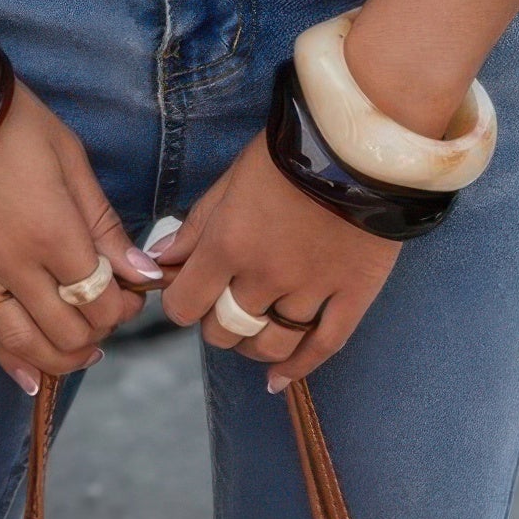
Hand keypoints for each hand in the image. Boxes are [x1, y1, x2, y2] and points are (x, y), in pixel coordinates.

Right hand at [0, 79, 164, 393]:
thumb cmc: (8, 121)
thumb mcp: (68, 156)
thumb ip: (103, 221)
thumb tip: (142, 272)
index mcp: (53, 231)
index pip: (100, 296)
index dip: (123, 305)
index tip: (132, 294)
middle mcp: (14, 264)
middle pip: (66, 327)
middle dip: (98, 332)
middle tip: (110, 320)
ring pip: (21, 341)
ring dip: (58, 358)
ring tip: (80, 355)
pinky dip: (6, 359)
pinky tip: (28, 376)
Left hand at [155, 131, 399, 387]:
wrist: (359, 140)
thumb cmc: (288, 150)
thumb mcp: (232, 177)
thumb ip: (197, 224)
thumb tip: (159, 259)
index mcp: (229, 243)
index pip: (185, 306)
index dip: (182, 303)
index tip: (190, 292)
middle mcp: (266, 275)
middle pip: (225, 331)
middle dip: (217, 322)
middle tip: (226, 303)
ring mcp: (311, 290)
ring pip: (270, 343)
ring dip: (253, 345)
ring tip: (253, 332)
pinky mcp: (353, 294)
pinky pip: (323, 346)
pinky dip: (298, 368)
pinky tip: (279, 378)